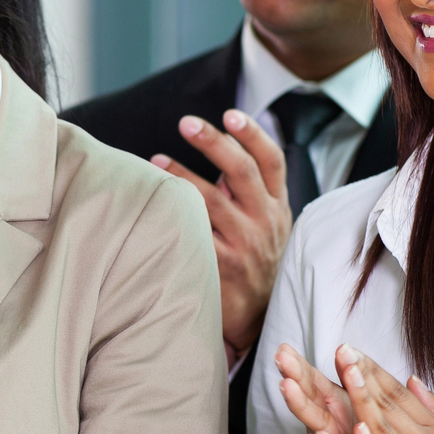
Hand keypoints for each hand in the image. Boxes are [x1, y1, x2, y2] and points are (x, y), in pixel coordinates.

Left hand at [151, 111, 290, 363]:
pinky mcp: (223, 268)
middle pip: (242, 171)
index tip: (230, 114)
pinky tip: (155, 205)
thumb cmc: (257, 263)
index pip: (272, 162)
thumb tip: (225, 144)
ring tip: (156, 161)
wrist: (259, 319)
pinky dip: (176, 217)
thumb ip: (250, 189)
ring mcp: (246, 245)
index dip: (253, 135)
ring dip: (182, 176)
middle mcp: (265, 222)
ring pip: (213, 201)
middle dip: (214, 143)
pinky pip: (196, 235)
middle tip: (187, 123)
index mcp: (277, 207)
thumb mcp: (268, 225)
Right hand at [274, 343, 397, 433]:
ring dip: (301, 406)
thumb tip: (354, 357)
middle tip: (279, 357)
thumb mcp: (375, 416)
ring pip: (313, 427)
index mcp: (340, 412)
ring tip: (289, 387)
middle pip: (309, 399)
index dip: (302, 366)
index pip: (317, 383)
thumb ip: (365, 388)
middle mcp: (330, 429)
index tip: (285, 347)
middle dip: (294, 377)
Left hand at [332, 345, 433, 433]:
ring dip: (364, 402)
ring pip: (385, 431)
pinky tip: (357, 429)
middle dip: (363, 377)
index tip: (351, 351)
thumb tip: (412, 380)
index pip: (400, 395)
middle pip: (390, 406)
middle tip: (341, 350)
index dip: (374, 372)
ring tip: (345, 374)